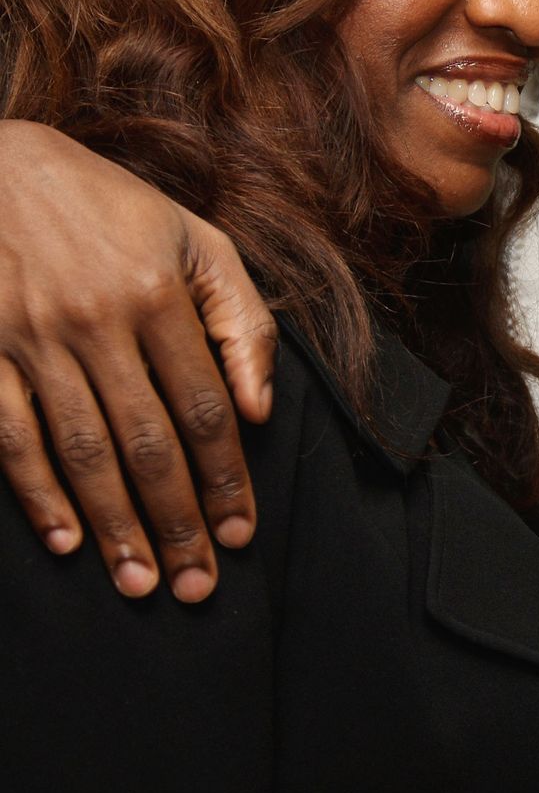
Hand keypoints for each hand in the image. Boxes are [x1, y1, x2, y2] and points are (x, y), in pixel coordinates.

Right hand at [0, 121, 276, 600]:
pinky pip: (12, 437)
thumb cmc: (110, 208)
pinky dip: (39, 494)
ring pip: (82, 452)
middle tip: (197, 584)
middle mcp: (96, 321)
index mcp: (157, 293)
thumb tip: (261, 409)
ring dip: (115, 526)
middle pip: (147, 443)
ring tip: (142, 582)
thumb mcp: (194, 239)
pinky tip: (67, 540)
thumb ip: (240, 318)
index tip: (240, 532)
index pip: (204, 407)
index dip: (226, 477)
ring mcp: (33, 339)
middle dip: (178, 521)